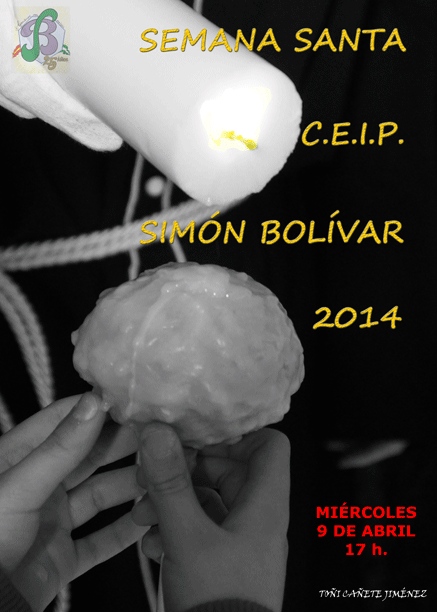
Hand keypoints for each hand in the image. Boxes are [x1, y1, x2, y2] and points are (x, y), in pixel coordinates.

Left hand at [0, 393, 147, 611]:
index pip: (64, 421)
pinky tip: (151, 517)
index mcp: (20, 459)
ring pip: (100, 495)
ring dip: (130, 485)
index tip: (133, 399)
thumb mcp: (21, 485)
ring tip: (162, 474)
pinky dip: (126, 530)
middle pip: (89, 456)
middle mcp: (39, 486)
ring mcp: (52, 522)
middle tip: (159, 433)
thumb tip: (94, 402)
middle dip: (123, 444)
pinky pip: (102, 540)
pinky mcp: (63, 558)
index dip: (98, 409)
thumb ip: (60, 447)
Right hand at [132, 425, 289, 611]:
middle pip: (228, 469)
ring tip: (143, 516)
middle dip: (186, 471)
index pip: (269, 445)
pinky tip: (153, 545)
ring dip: (174, 501)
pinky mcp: (222, 562)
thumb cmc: (218, 602)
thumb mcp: (187, 537)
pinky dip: (176, 528)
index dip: (237, 435)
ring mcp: (239, 541)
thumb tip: (159, 433)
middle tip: (152, 478)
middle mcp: (256, 517)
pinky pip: (200, 528)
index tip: (197, 436)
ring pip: (207, 500)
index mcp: (264, 504)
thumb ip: (172, 484)